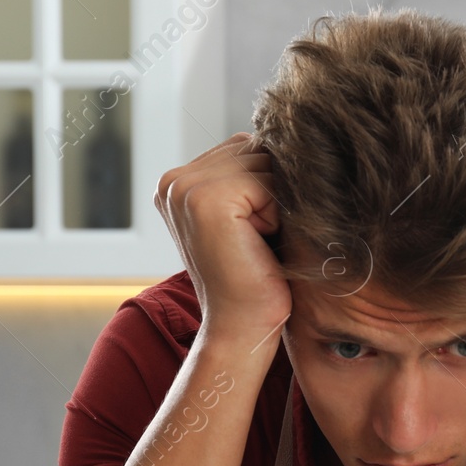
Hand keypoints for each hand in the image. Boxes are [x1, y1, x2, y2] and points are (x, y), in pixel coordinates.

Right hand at [155, 133, 291, 347]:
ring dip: (278, 203)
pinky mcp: (206, 198)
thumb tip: (291, 134)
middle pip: (255, 149)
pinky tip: (261, 244)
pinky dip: (277, 215)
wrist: (242, 330)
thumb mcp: (251, 219)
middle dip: (275, 190)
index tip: (261, 229)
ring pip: (264, 163)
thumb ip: (253, 176)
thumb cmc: (257, 280)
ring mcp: (185, 187)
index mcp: (178, 183)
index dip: (270, 185)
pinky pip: (268, 183)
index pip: (245, 148)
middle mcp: (174, 180)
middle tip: (263, 239)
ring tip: (261, 242)